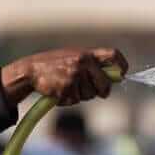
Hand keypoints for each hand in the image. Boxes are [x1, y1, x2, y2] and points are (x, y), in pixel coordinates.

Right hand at [0, 48, 128, 106]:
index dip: (122, 65)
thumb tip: (118, 77)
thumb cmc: (55, 64)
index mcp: (87, 53)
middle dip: (104, 91)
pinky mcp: (66, 88)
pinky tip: (60, 92)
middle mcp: (83, 62)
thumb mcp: (75, 57)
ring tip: (69, 86)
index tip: (123, 74)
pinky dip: (69, 100)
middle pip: (105, 84)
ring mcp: (74, 75)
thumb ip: (94, 65)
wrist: (31, 70)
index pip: (113, 55)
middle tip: (101, 93)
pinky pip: (75, 100)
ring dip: (82, 95)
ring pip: (90, 95)